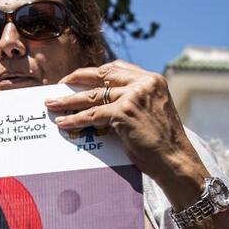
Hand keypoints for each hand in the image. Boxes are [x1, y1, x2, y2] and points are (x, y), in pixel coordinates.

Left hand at [45, 60, 205, 200]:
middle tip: (58, 87)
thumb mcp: (151, 112)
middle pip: (101, 76)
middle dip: (76, 80)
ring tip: (52, 105)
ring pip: (93, 96)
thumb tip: (100, 104)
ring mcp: (134, 96)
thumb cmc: (162, 143)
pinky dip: (76, 120)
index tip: (78, 77)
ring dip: (69, 101)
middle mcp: (144, 83)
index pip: (117, 68)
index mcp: (152, 80)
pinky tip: (65, 123)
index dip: (94, 72)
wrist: (175, 160)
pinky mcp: (125, 113)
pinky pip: (93, 115)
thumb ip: (132, 101)